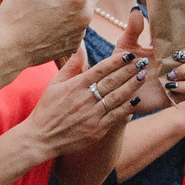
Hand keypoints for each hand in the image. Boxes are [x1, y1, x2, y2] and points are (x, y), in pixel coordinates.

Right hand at [24, 46, 143, 158]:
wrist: (41, 137)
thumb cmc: (47, 108)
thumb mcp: (54, 83)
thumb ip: (70, 65)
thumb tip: (80, 47)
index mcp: (75, 85)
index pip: (100, 69)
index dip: (116, 61)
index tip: (129, 54)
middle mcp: (85, 98)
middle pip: (112, 81)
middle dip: (129, 70)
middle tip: (143, 61)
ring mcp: (91, 114)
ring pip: (116, 97)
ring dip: (131, 86)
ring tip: (143, 76)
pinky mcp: (96, 129)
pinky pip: (115, 116)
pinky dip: (127, 108)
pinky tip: (136, 100)